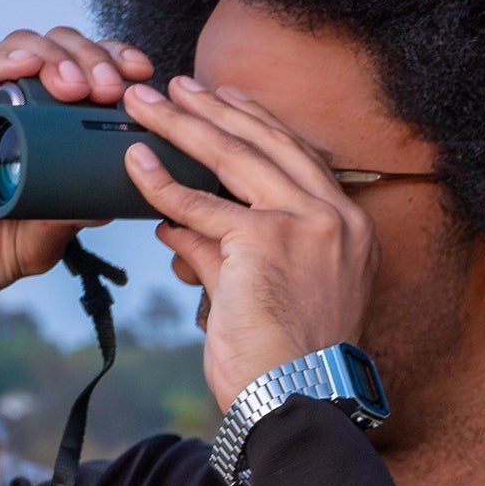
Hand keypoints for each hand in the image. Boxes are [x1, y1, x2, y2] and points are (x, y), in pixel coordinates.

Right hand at [0, 28, 154, 307]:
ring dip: (54, 57)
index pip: (85, 78)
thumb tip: (110, 201)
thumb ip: (64, 223)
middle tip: (109, 88)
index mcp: (44, 131)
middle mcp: (10, 108)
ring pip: (18, 50)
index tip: (142, 74)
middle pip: (58, 53)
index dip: (114, 66)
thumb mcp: (33, 246)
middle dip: (92, 58)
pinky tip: (25, 63)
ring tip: (76, 83)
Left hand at [119, 79, 377, 409]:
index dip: (256, 122)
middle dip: (214, 108)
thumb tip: (179, 227)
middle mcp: (336, 218)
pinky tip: (134, 163)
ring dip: (180, 126)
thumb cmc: (287, 362)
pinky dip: (161, 185)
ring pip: (232, 159)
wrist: (298, 400)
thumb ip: (234, 251)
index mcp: (350, 227)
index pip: (298, 156)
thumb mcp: (273, 293)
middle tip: (175, 85)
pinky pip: (200, 206)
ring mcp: (304, 225)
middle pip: (267, 144)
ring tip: (143, 104)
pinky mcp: (264, 242)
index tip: (223, 98)